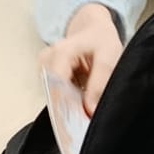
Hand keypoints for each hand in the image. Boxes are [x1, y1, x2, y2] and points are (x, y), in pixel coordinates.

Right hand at [40, 3, 123, 117]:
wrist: (93, 28)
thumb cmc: (101, 39)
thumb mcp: (109, 57)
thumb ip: (99, 83)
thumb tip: (90, 110)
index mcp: (61, 52)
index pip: (58, 86)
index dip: (69, 108)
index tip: (81, 123)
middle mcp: (47, 59)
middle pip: (53, 94)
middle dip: (69, 112)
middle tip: (85, 125)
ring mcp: (44, 67)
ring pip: (53, 96)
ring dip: (68, 108)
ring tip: (84, 118)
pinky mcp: (46, 75)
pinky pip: (55, 94)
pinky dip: (67, 103)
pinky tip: (79, 109)